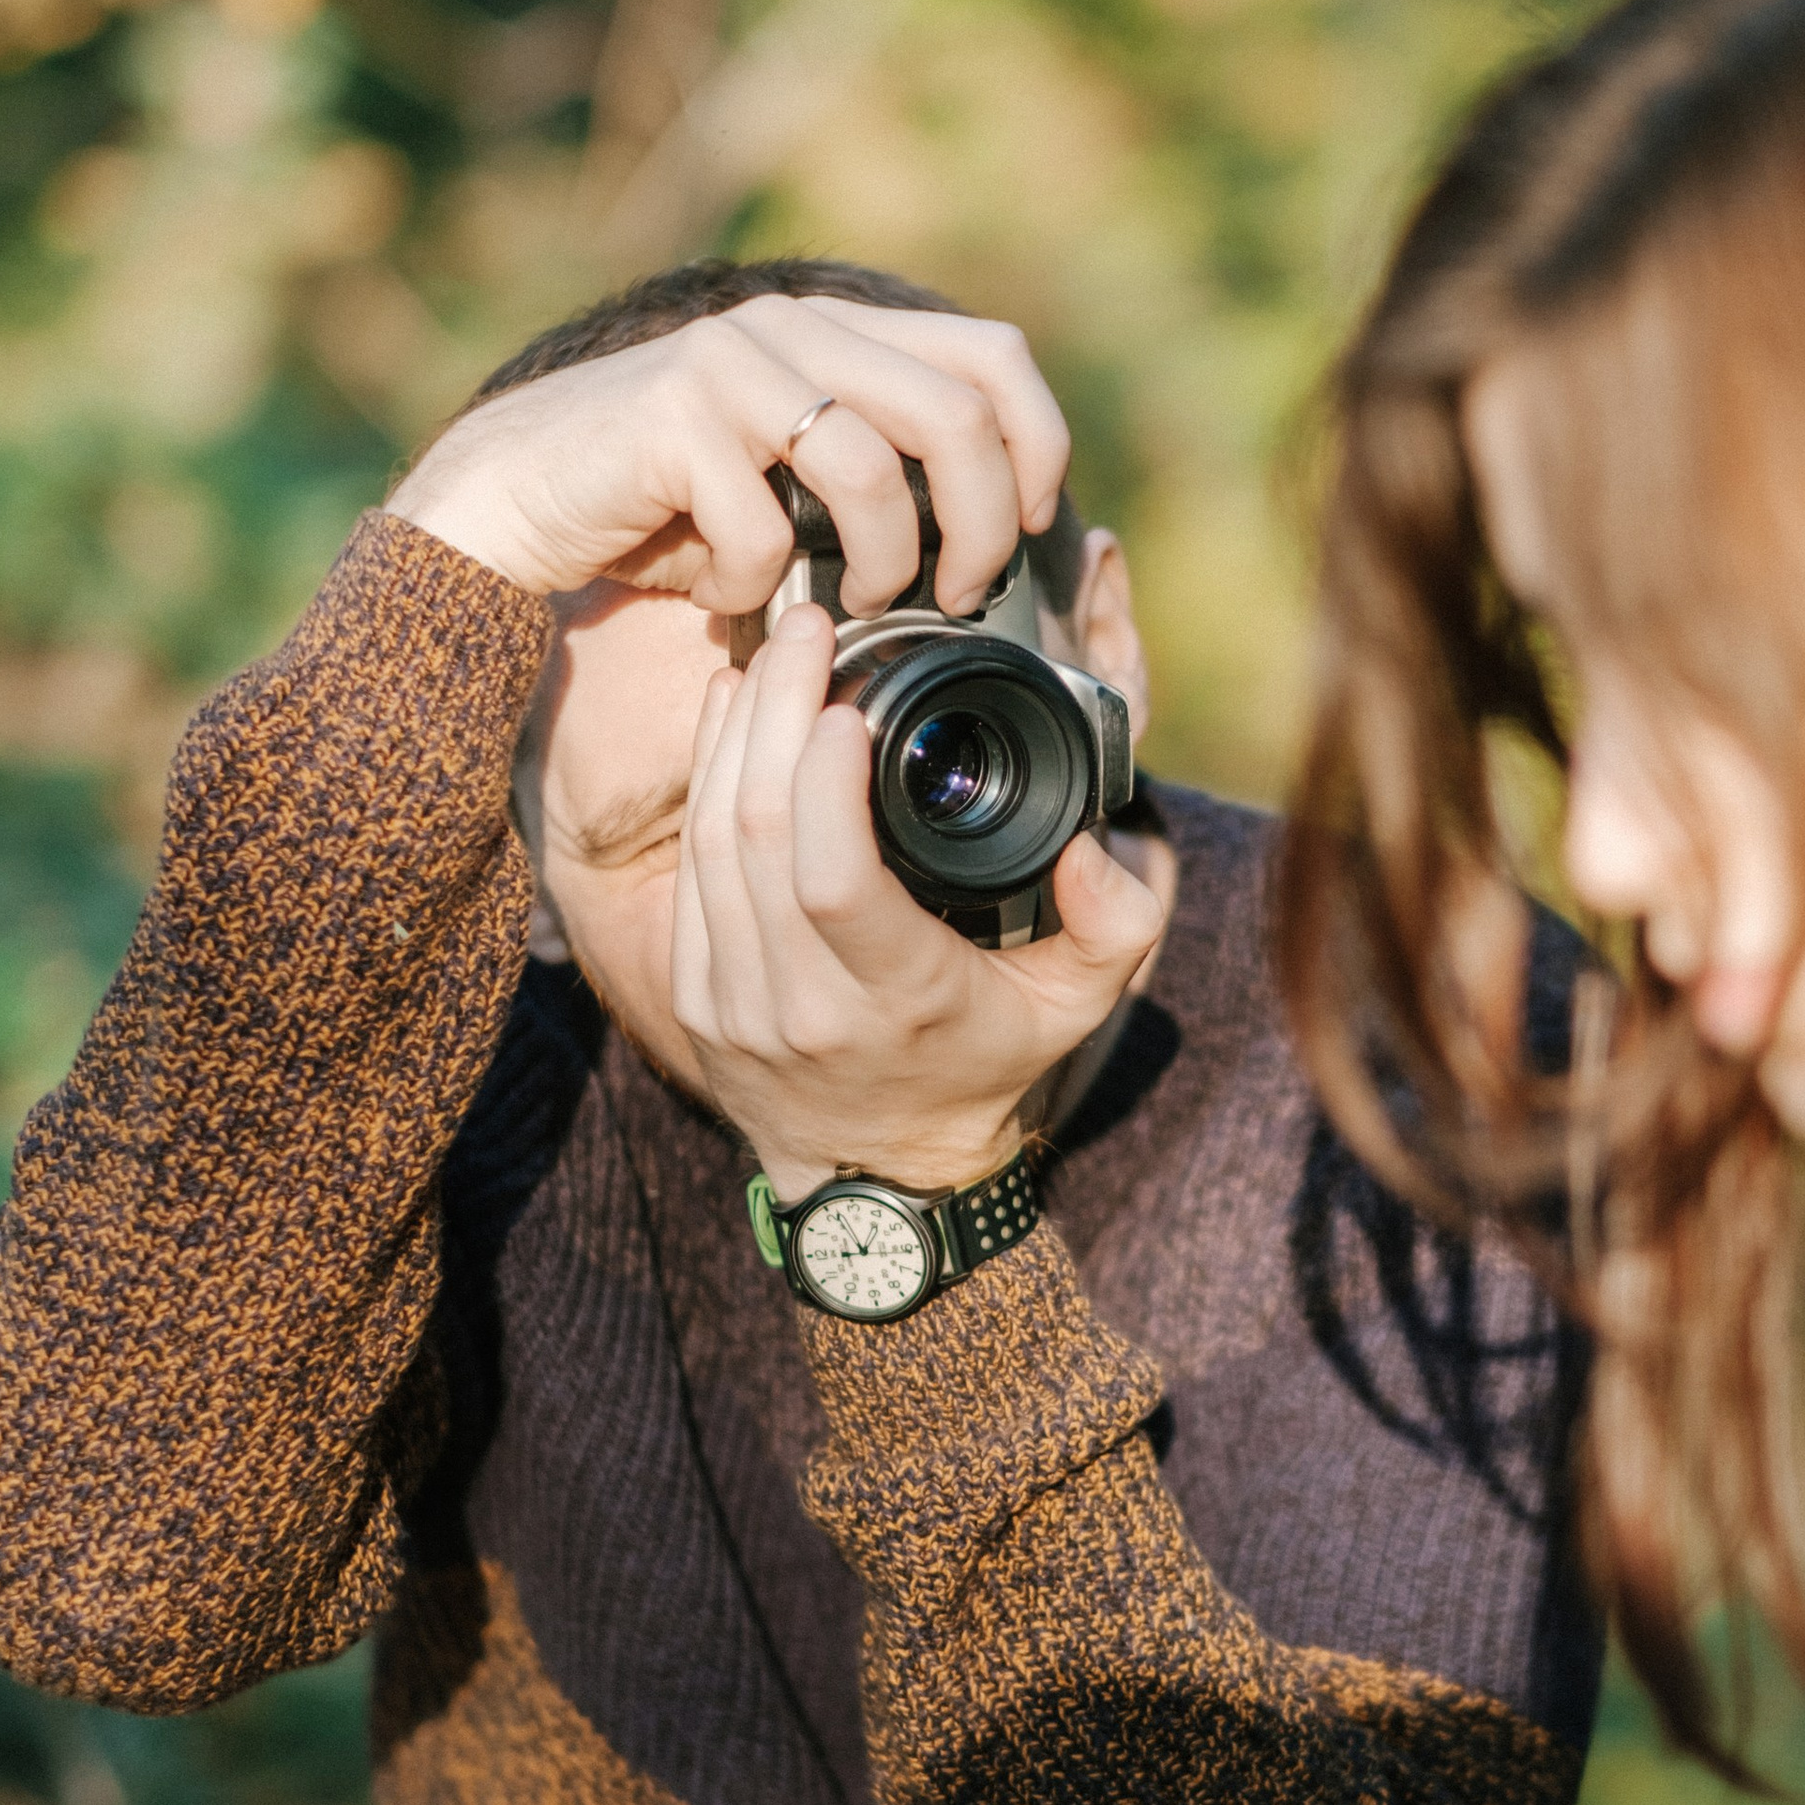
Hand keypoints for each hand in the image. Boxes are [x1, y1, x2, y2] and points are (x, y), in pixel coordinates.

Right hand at [385, 295, 1067, 619]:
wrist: (511, 503)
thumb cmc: (664, 512)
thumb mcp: (789, 482)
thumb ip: (877, 474)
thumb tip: (993, 534)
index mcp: (838, 332)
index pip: (993, 354)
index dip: (1037, 443)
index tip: (1029, 526)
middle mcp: (792, 327)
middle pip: (956, 414)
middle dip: (982, 527)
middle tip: (961, 596)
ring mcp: (730, 364)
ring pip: (870, 469)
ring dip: (882, 566)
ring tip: (856, 607)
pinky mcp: (670, 417)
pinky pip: (762, 526)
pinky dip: (756, 587)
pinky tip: (724, 596)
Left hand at [670, 605, 1165, 1204]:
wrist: (876, 1175)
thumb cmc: (983, 1065)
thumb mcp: (1077, 1007)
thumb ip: (1116, 925)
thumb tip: (1093, 847)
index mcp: (896, 1002)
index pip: (833, 882)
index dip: (822, 780)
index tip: (844, 699)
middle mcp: (800, 1007)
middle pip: (756, 837)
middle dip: (774, 713)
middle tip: (803, 629)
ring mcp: (732, 1003)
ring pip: (711, 841)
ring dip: (735, 734)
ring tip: (772, 654)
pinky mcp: (693, 991)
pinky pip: (689, 867)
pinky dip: (707, 778)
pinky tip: (735, 717)